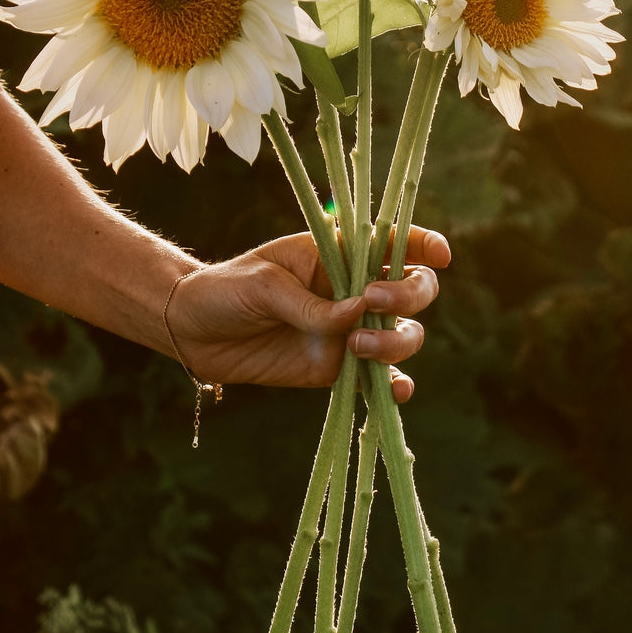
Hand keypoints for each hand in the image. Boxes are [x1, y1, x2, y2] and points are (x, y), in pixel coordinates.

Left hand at [167, 226, 450, 403]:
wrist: (193, 331)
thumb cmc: (227, 289)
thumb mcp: (264, 285)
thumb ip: (311, 303)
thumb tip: (356, 318)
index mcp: (339, 252)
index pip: (395, 241)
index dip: (424, 244)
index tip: (439, 256)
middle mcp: (354, 291)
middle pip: (412, 291)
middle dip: (408, 296)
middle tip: (372, 303)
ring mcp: (349, 332)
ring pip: (402, 336)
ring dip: (395, 342)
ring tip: (356, 347)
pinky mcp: (335, 369)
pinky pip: (377, 380)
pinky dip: (394, 386)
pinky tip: (395, 391)